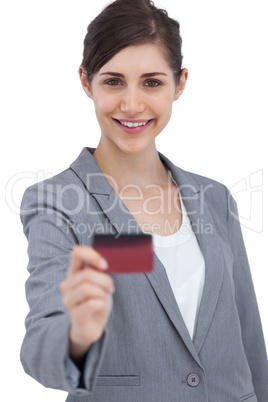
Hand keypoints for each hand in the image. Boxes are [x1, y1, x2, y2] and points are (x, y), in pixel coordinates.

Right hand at [60, 245, 113, 359]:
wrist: (92, 326)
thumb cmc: (97, 300)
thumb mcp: (100, 282)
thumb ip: (99, 270)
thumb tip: (104, 261)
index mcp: (74, 272)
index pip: (77, 253)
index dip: (92, 256)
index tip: (105, 265)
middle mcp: (67, 285)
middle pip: (86, 274)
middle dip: (105, 281)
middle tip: (110, 288)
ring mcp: (68, 301)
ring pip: (87, 288)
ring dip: (102, 293)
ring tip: (104, 298)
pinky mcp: (75, 316)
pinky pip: (92, 304)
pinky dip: (102, 304)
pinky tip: (100, 308)